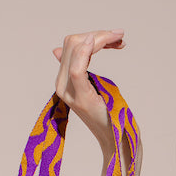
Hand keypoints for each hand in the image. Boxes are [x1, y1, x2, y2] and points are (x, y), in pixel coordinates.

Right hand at [52, 29, 125, 154]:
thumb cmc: (109, 115)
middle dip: (98, 35)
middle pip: (73, 44)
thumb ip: (80, 68)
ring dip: (99, 38)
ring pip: (75, 50)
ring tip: (119, 38)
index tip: (115, 37)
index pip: (71, 46)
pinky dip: (86, 52)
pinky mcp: (80, 97)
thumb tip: (55, 50)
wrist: (115, 140)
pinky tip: (96, 41)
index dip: (92, 36)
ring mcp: (68, 92)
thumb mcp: (93, 87)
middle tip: (120, 36)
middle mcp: (61, 85)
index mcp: (63, 81)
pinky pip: (77, 69)